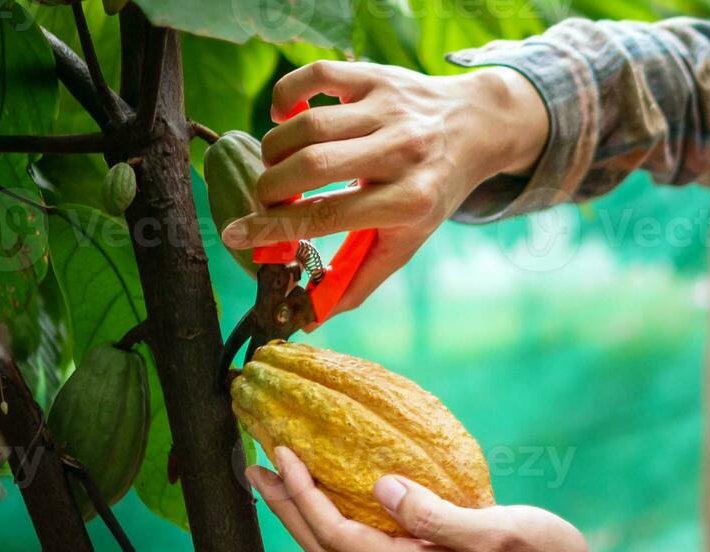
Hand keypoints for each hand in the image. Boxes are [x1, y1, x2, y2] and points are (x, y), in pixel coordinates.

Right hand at [220, 62, 549, 314]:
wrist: (474, 127)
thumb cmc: (430, 192)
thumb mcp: (406, 240)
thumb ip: (358, 279)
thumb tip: (309, 318)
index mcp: (410, 200)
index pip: (329, 216)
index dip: (275, 228)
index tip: (236, 235)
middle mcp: (402, 151)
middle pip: (312, 165)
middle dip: (271, 186)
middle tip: (268, 198)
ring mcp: (388, 109)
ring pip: (308, 124)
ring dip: (275, 148)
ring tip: (279, 166)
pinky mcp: (375, 75)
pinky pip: (315, 76)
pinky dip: (285, 96)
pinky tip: (284, 117)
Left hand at [247, 447, 682, 551]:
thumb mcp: (498, 533)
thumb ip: (437, 515)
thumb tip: (383, 488)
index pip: (337, 535)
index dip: (301, 496)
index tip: (279, 454)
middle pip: (323, 550)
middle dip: (284, 509)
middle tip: (252, 467)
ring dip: (303, 519)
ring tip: (279, 484)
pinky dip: (335, 527)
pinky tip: (337, 505)